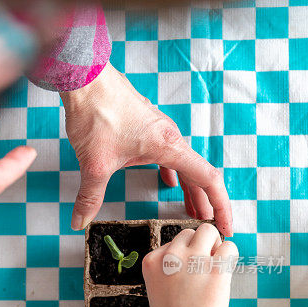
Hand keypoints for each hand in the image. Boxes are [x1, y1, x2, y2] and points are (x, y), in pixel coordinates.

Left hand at [61, 63, 232, 235]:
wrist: (85, 77)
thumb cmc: (95, 113)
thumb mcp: (94, 163)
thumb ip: (90, 197)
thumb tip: (80, 222)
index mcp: (168, 146)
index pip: (208, 180)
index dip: (221, 206)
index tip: (227, 227)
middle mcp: (169, 137)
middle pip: (198, 175)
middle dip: (206, 203)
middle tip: (211, 228)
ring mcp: (158, 130)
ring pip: (182, 164)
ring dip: (189, 188)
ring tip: (192, 210)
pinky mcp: (145, 127)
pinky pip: (167, 154)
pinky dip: (172, 171)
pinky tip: (167, 181)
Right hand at [142, 223, 237, 306]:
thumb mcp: (159, 287)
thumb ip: (169, 267)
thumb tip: (195, 248)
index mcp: (152, 261)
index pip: (173, 242)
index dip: (184, 255)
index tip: (187, 275)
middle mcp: (171, 256)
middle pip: (190, 233)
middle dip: (199, 245)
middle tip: (204, 267)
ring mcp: (193, 260)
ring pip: (209, 231)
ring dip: (214, 246)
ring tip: (215, 266)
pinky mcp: (216, 268)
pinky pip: (229, 246)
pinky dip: (230, 256)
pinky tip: (226, 270)